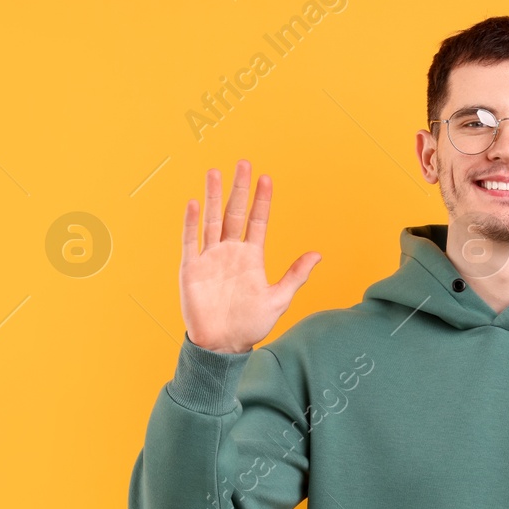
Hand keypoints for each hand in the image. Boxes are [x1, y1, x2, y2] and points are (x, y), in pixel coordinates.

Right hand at [180, 159, 320, 354]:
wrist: (223, 345)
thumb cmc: (251, 325)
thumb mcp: (278, 299)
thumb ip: (295, 275)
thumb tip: (317, 254)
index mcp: (251, 257)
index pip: (257, 221)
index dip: (262, 200)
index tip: (267, 178)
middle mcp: (230, 252)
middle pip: (234, 213)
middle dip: (239, 188)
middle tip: (243, 163)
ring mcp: (210, 258)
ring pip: (212, 220)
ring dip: (213, 196)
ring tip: (215, 172)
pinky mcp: (191, 268)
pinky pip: (190, 241)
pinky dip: (191, 222)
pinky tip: (194, 203)